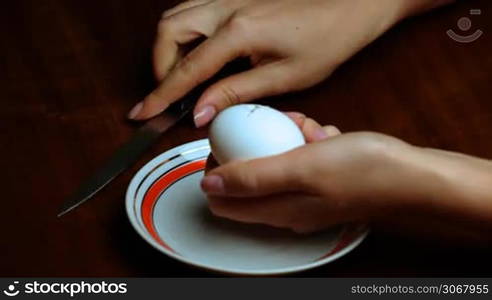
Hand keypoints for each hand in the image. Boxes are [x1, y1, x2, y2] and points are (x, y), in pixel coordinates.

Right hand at [128, 0, 419, 124]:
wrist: (352, 4)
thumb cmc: (327, 40)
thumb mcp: (284, 76)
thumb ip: (237, 92)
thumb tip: (200, 112)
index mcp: (238, 33)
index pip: (186, 70)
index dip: (161, 95)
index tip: (141, 113)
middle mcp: (225, 8)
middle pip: (167, 31)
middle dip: (159, 65)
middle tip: (170, 94)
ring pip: (177, 15)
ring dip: (169, 46)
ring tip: (181, 75)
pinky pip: (194, 7)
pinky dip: (184, 30)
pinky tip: (198, 50)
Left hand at [201, 118, 491, 234]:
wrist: (411, 175)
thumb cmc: (361, 170)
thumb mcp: (301, 167)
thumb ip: (252, 177)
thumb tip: (209, 184)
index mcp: (275, 210)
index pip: (221, 201)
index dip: (216, 169)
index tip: (228, 141)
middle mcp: (286, 208)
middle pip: (249, 176)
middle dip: (256, 146)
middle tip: (279, 128)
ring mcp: (305, 195)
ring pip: (275, 160)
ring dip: (284, 138)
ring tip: (309, 128)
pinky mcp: (321, 181)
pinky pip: (299, 157)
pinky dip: (306, 141)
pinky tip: (324, 134)